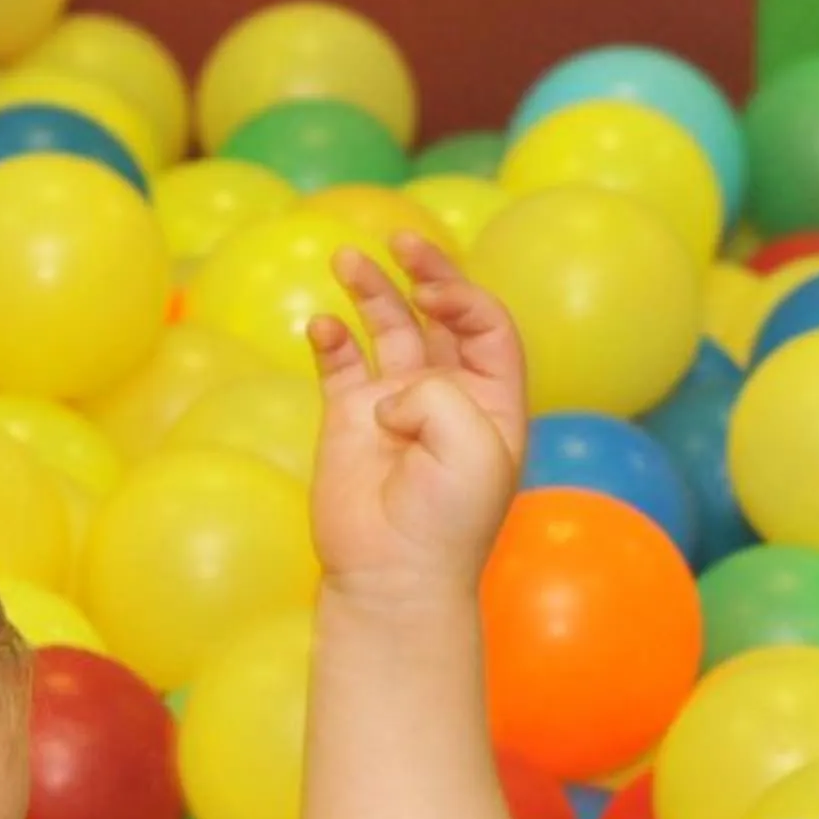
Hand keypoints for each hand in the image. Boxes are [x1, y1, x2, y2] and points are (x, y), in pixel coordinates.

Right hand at [307, 233, 527, 607]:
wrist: (394, 575)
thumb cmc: (448, 519)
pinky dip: (332, 338)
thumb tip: (387, 395)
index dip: (464, 298)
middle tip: (403, 244)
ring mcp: (396, 403)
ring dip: (372, 290)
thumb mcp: (473, 446)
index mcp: (494, 402)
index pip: (488, 327)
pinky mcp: (349, 417)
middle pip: (439, 316)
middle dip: (425, 274)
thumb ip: (438, 393)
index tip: (433, 297)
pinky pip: (340, 362)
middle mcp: (448, 395)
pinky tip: (324, 326)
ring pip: (386, 327)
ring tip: (348, 259)